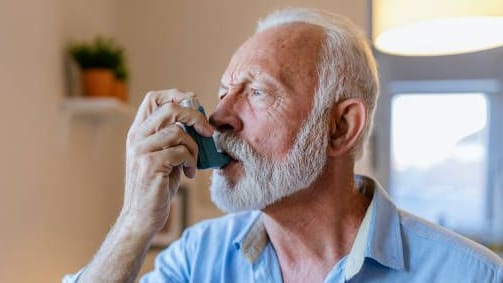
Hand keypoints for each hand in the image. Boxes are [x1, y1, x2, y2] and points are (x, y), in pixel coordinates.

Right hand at [121, 89, 213, 234]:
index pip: (153, 98)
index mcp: (139, 131)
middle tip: (207, 132)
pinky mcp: (150, 164)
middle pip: (169, 108)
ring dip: (194, 148)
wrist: (142, 216)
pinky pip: (181, 152)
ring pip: (178, 132)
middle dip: (195, 117)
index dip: (177, 94)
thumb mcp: (165, 155)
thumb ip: (175, 136)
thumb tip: (199, 119)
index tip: (195, 104)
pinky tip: (188, 174)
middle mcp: (136, 137)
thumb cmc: (158, 185)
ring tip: (192, 163)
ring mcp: (141, 150)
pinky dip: (191, 162)